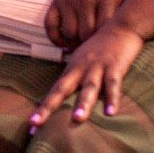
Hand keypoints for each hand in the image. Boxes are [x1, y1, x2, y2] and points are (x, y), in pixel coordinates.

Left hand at [29, 21, 143, 129]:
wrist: (122, 26)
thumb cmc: (102, 46)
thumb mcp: (84, 60)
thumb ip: (76, 78)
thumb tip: (68, 99)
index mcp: (72, 69)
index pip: (54, 92)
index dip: (42, 109)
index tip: (31, 126)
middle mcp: (81, 68)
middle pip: (62, 89)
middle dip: (48, 107)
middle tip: (36, 123)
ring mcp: (98, 67)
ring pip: (89, 87)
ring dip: (83, 103)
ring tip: (78, 119)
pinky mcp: (115, 66)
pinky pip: (113, 84)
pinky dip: (113, 98)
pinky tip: (112, 113)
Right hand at [45, 0, 131, 48]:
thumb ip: (128, 8)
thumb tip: (129, 32)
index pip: (104, 29)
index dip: (104, 41)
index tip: (105, 44)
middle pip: (86, 33)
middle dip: (89, 44)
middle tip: (93, 48)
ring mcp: (69, 0)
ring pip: (69, 32)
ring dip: (74, 42)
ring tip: (81, 44)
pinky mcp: (56, 1)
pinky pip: (50, 25)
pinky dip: (55, 38)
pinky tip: (64, 41)